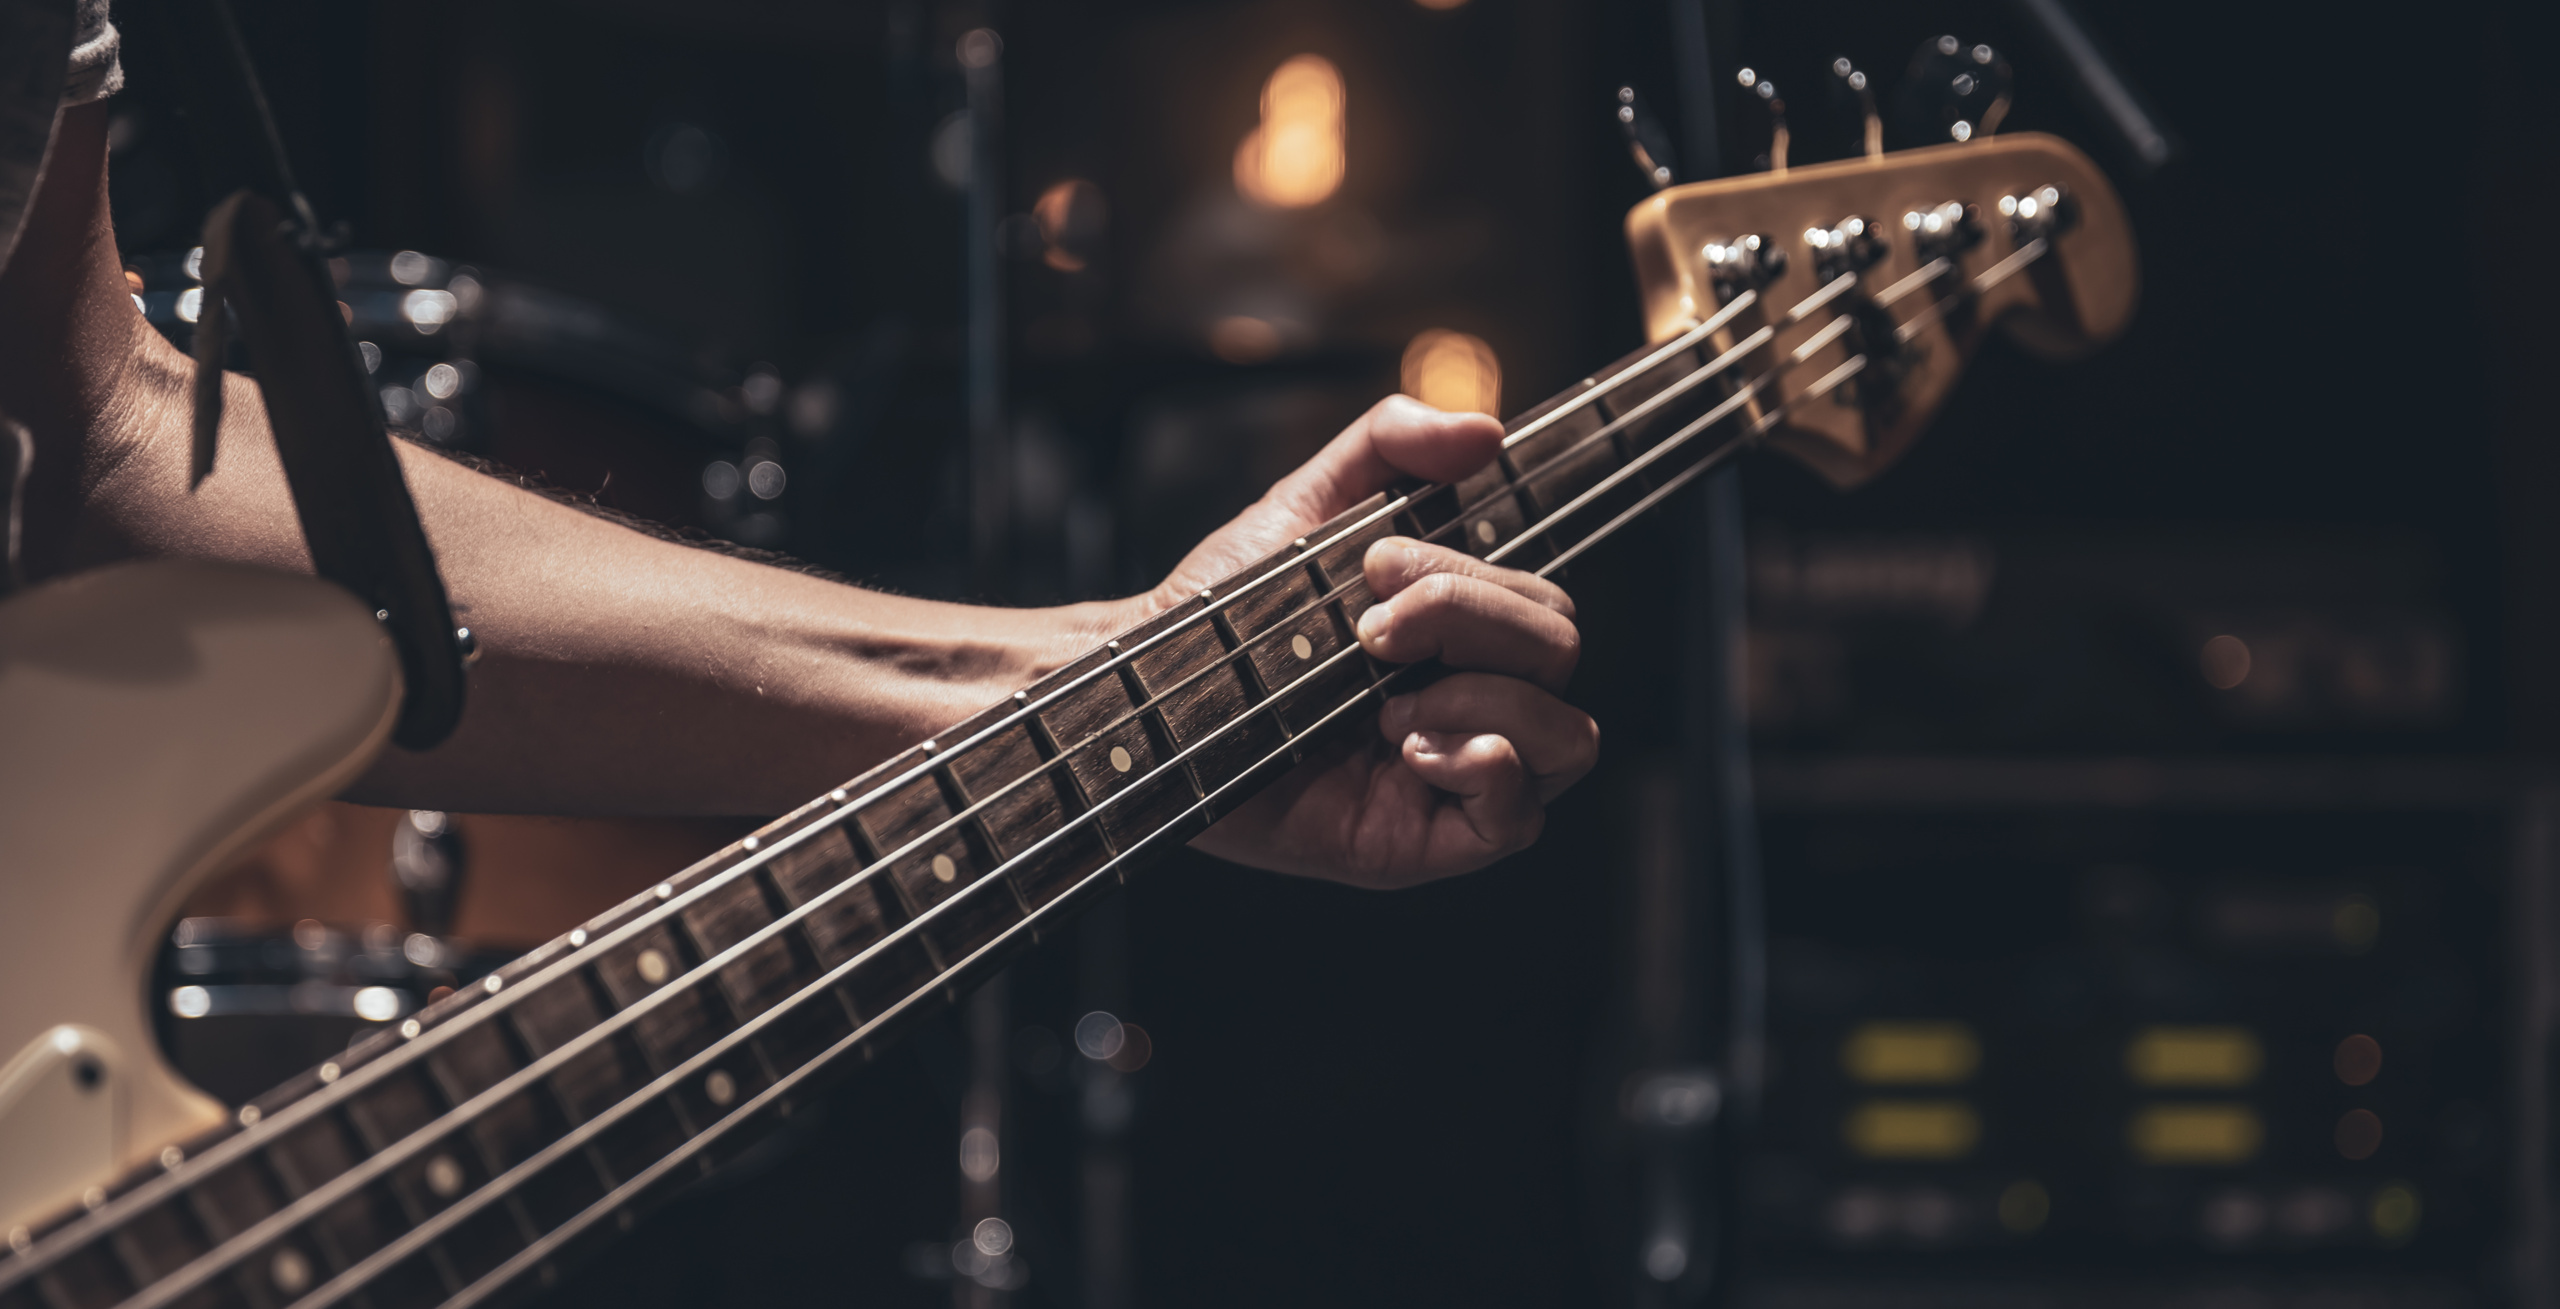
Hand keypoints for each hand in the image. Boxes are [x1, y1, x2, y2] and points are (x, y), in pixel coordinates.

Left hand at [1144, 395, 1598, 888]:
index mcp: (1463, 631)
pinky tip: (1405, 747)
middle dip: (1467, 621)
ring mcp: (1459, 774)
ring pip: (1568, 738)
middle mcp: (1476, 700)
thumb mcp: (1306, 505)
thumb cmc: (1227, 614)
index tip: (1376, 566)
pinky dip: (1483, 770)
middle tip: (1369, 631)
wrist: (1152, 696)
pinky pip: (1521, 819)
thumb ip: (1391, 444)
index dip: (1475, 577)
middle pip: (1561, 650)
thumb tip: (1486, 433)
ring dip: (1481, 700)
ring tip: (1387, 705)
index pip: (1544, 599)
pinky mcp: (1429, 839)